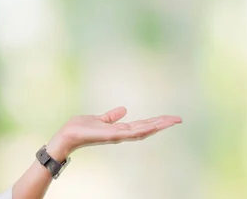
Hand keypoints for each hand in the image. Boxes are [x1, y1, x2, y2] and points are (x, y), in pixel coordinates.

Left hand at [47, 107, 181, 159]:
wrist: (68, 135)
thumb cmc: (81, 128)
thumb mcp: (100, 119)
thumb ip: (112, 116)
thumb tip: (124, 109)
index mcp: (120, 130)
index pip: (142, 125)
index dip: (156, 122)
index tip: (170, 118)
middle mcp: (121, 134)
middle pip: (146, 129)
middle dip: (162, 124)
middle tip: (178, 119)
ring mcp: (117, 136)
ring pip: (142, 131)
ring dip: (157, 126)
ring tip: (171, 121)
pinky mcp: (110, 136)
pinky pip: (129, 133)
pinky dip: (141, 130)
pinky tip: (151, 127)